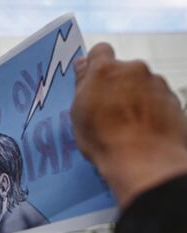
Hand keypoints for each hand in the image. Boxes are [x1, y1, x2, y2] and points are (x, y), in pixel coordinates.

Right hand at [71, 43, 186, 206]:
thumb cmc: (108, 140)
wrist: (144, 162)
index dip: (95, 64)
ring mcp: (157, 84)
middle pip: (122, 70)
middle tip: (107, 110)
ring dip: (133, 98)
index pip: (99, 51)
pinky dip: (150, 110)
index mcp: (106, 70)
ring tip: (125, 125)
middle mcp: (135, 70)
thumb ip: (82, 84)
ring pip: (141, 85)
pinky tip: (141, 130)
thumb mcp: (78, 113)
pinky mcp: (173, 100)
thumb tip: (84, 67)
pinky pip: (157, 99)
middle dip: (115, 85)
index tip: (92, 79)